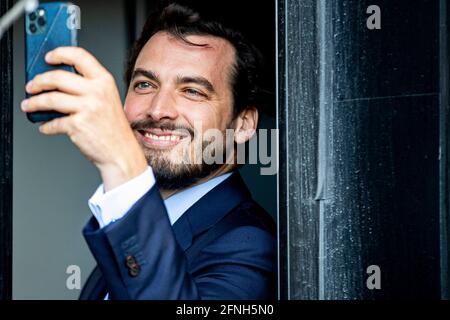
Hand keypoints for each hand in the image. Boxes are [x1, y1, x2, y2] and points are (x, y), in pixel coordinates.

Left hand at [21, 47, 147, 190]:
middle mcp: (97, 92)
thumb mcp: (107, 100)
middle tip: (32, 86)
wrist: (121, 152)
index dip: (60, 53)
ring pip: (50, 99)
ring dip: (34, 102)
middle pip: (57, 77)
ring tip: (29, 105)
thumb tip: (57, 81)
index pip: (79, 56)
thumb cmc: (113, 128)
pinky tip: (46, 126)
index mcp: (104, 81)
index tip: (48, 57)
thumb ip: (88, 87)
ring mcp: (88, 108)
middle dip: (38, 81)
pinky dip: (46, 125)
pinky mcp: (78, 125)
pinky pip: (53, 122)